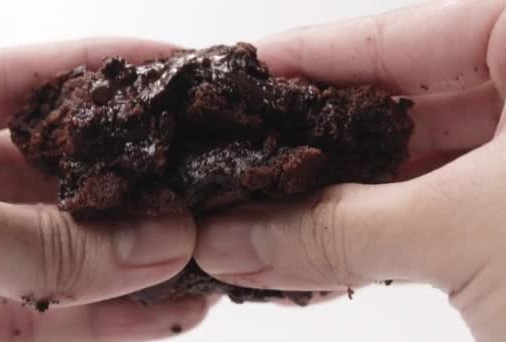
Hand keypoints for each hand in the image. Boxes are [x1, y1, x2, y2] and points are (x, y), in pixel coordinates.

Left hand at [0, 38, 207, 340]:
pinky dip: (93, 321)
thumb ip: (34, 239)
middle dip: (119, 181)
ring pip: (42, 254)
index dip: (83, 67)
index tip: (162, 67)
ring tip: (195, 257)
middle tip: (192, 181)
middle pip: (33, 171)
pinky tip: (156, 312)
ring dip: (122, 264)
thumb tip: (155, 240)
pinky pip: (28, 320)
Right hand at [195, 0, 505, 339]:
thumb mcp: (471, 230)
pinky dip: (373, 235)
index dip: (303, 59)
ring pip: (406, 166)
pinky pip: (428, 214)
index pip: (394, 33)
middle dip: (307, 141)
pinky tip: (312, 250)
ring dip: (332, 200)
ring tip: (256, 213)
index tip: (233, 78)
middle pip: (391, 103)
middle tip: (232, 157)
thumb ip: (340, 231)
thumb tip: (230, 240)